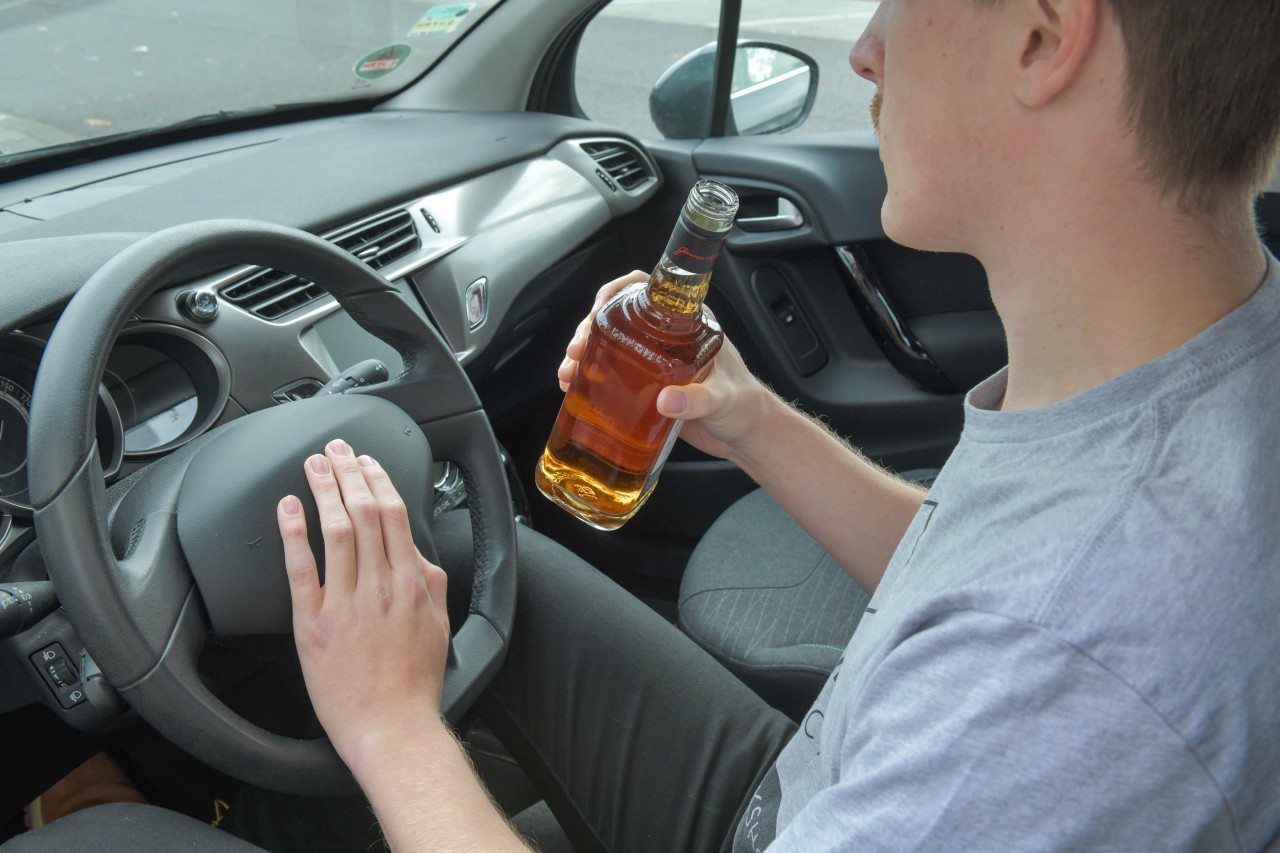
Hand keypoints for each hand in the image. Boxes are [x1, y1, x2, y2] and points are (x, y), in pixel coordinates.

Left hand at [277, 439, 449, 774]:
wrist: (392, 728)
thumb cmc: (414, 684)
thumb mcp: (439, 626)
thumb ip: (429, 584)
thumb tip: (418, 554)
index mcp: (412, 584)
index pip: (394, 516)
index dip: (378, 481)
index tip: (365, 461)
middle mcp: (380, 587)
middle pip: (364, 513)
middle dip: (348, 474)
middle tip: (335, 449)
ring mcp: (345, 604)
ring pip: (336, 532)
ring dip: (323, 491)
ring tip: (313, 466)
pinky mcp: (313, 625)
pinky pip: (302, 570)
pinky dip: (295, 535)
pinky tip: (289, 509)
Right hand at [558, 272, 779, 461]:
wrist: (744, 435)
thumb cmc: (744, 406)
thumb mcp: (723, 399)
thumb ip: (697, 399)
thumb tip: (666, 400)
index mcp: (688, 324)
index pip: (649, 289)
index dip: (619, 290)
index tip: (600, 305)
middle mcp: (666, 338)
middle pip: (619, 317)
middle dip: (590, 327)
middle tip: (578, 348)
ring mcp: (652, 362)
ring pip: (609, 343)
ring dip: (584, 351)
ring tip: (568, 369)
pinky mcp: (644, 386)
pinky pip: (611, 373)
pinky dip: (589, 376)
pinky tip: (574, 385)